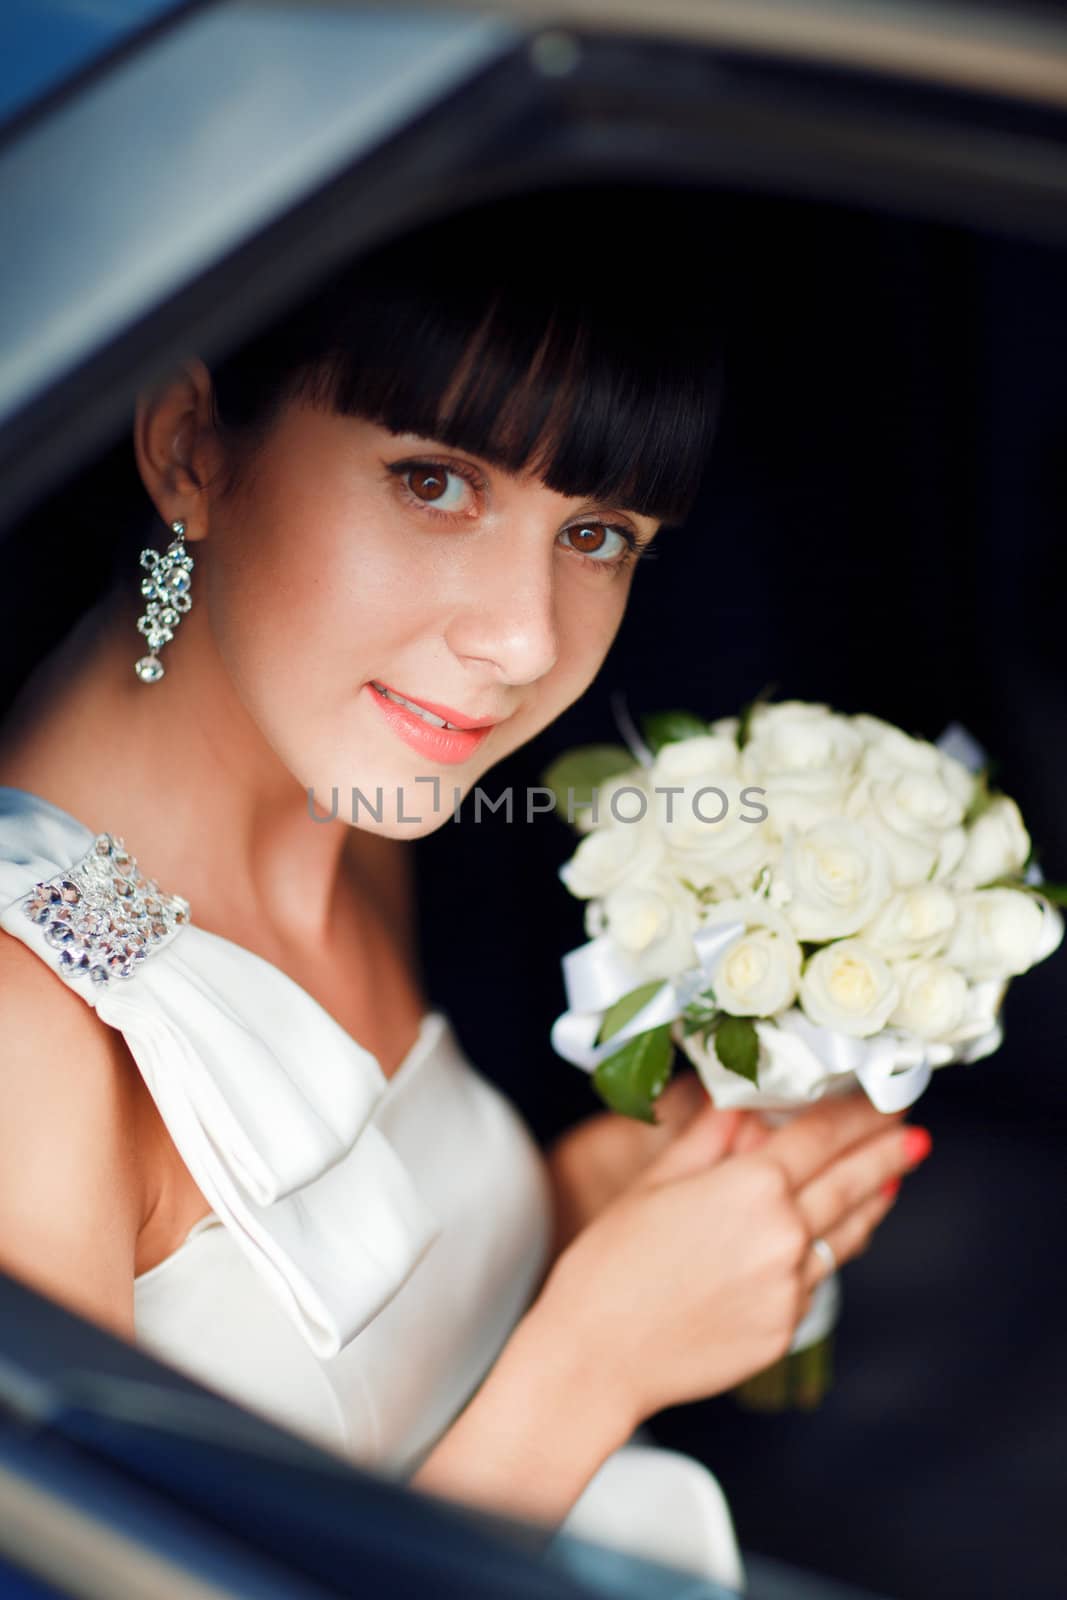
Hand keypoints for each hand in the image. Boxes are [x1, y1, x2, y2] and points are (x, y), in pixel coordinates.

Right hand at [541, 1090, 920, 1429]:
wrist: (597, 1355)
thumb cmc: (612, 1265)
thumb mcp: (656, 1182)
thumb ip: (710, 1137)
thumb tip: (741, 1100)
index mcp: (749, 1188)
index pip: (821, 1135)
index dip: (857, 1113)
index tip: (882, 1098)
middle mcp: (783, 1235)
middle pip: (851, 1181)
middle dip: (887, 1152)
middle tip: (912, 1132)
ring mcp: (790, 1287)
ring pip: (846, 1233)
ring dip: (874, 1201)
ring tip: (892, 1177)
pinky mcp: (785, 1327)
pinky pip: (818, 1277)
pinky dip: (830, 1248)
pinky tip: (835, 1235)